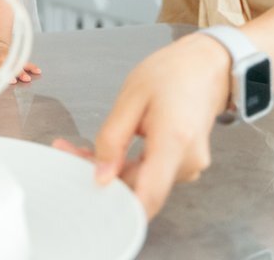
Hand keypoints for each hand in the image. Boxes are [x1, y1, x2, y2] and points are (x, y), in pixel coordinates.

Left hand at [0, 38, 41, 82]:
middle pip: (1, 66)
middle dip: (6, 73)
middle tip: (11, 80)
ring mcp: (7, 59)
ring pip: (14, 65)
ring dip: (20, 71)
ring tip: (26, 78)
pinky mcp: (14, 58)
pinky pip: (23, 62)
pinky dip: (30, 66)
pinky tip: (37, 71)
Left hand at [65, 34, 229, 217]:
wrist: (205, 66)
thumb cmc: (171, 74)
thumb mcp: (131, 97)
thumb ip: (112, 138)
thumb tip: (101, 176)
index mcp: (175, 140)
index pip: (149, 195)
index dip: (119, 208)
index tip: (89, 202)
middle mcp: (187, 161)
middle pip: (138, 188)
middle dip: (100, 177)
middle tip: (68, 154)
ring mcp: (188, 166)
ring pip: (141, 182)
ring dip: (110, 170)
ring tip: (79, 148)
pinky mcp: (183, 165)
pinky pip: (150, 174)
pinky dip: (126, 165)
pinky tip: (106, 151)